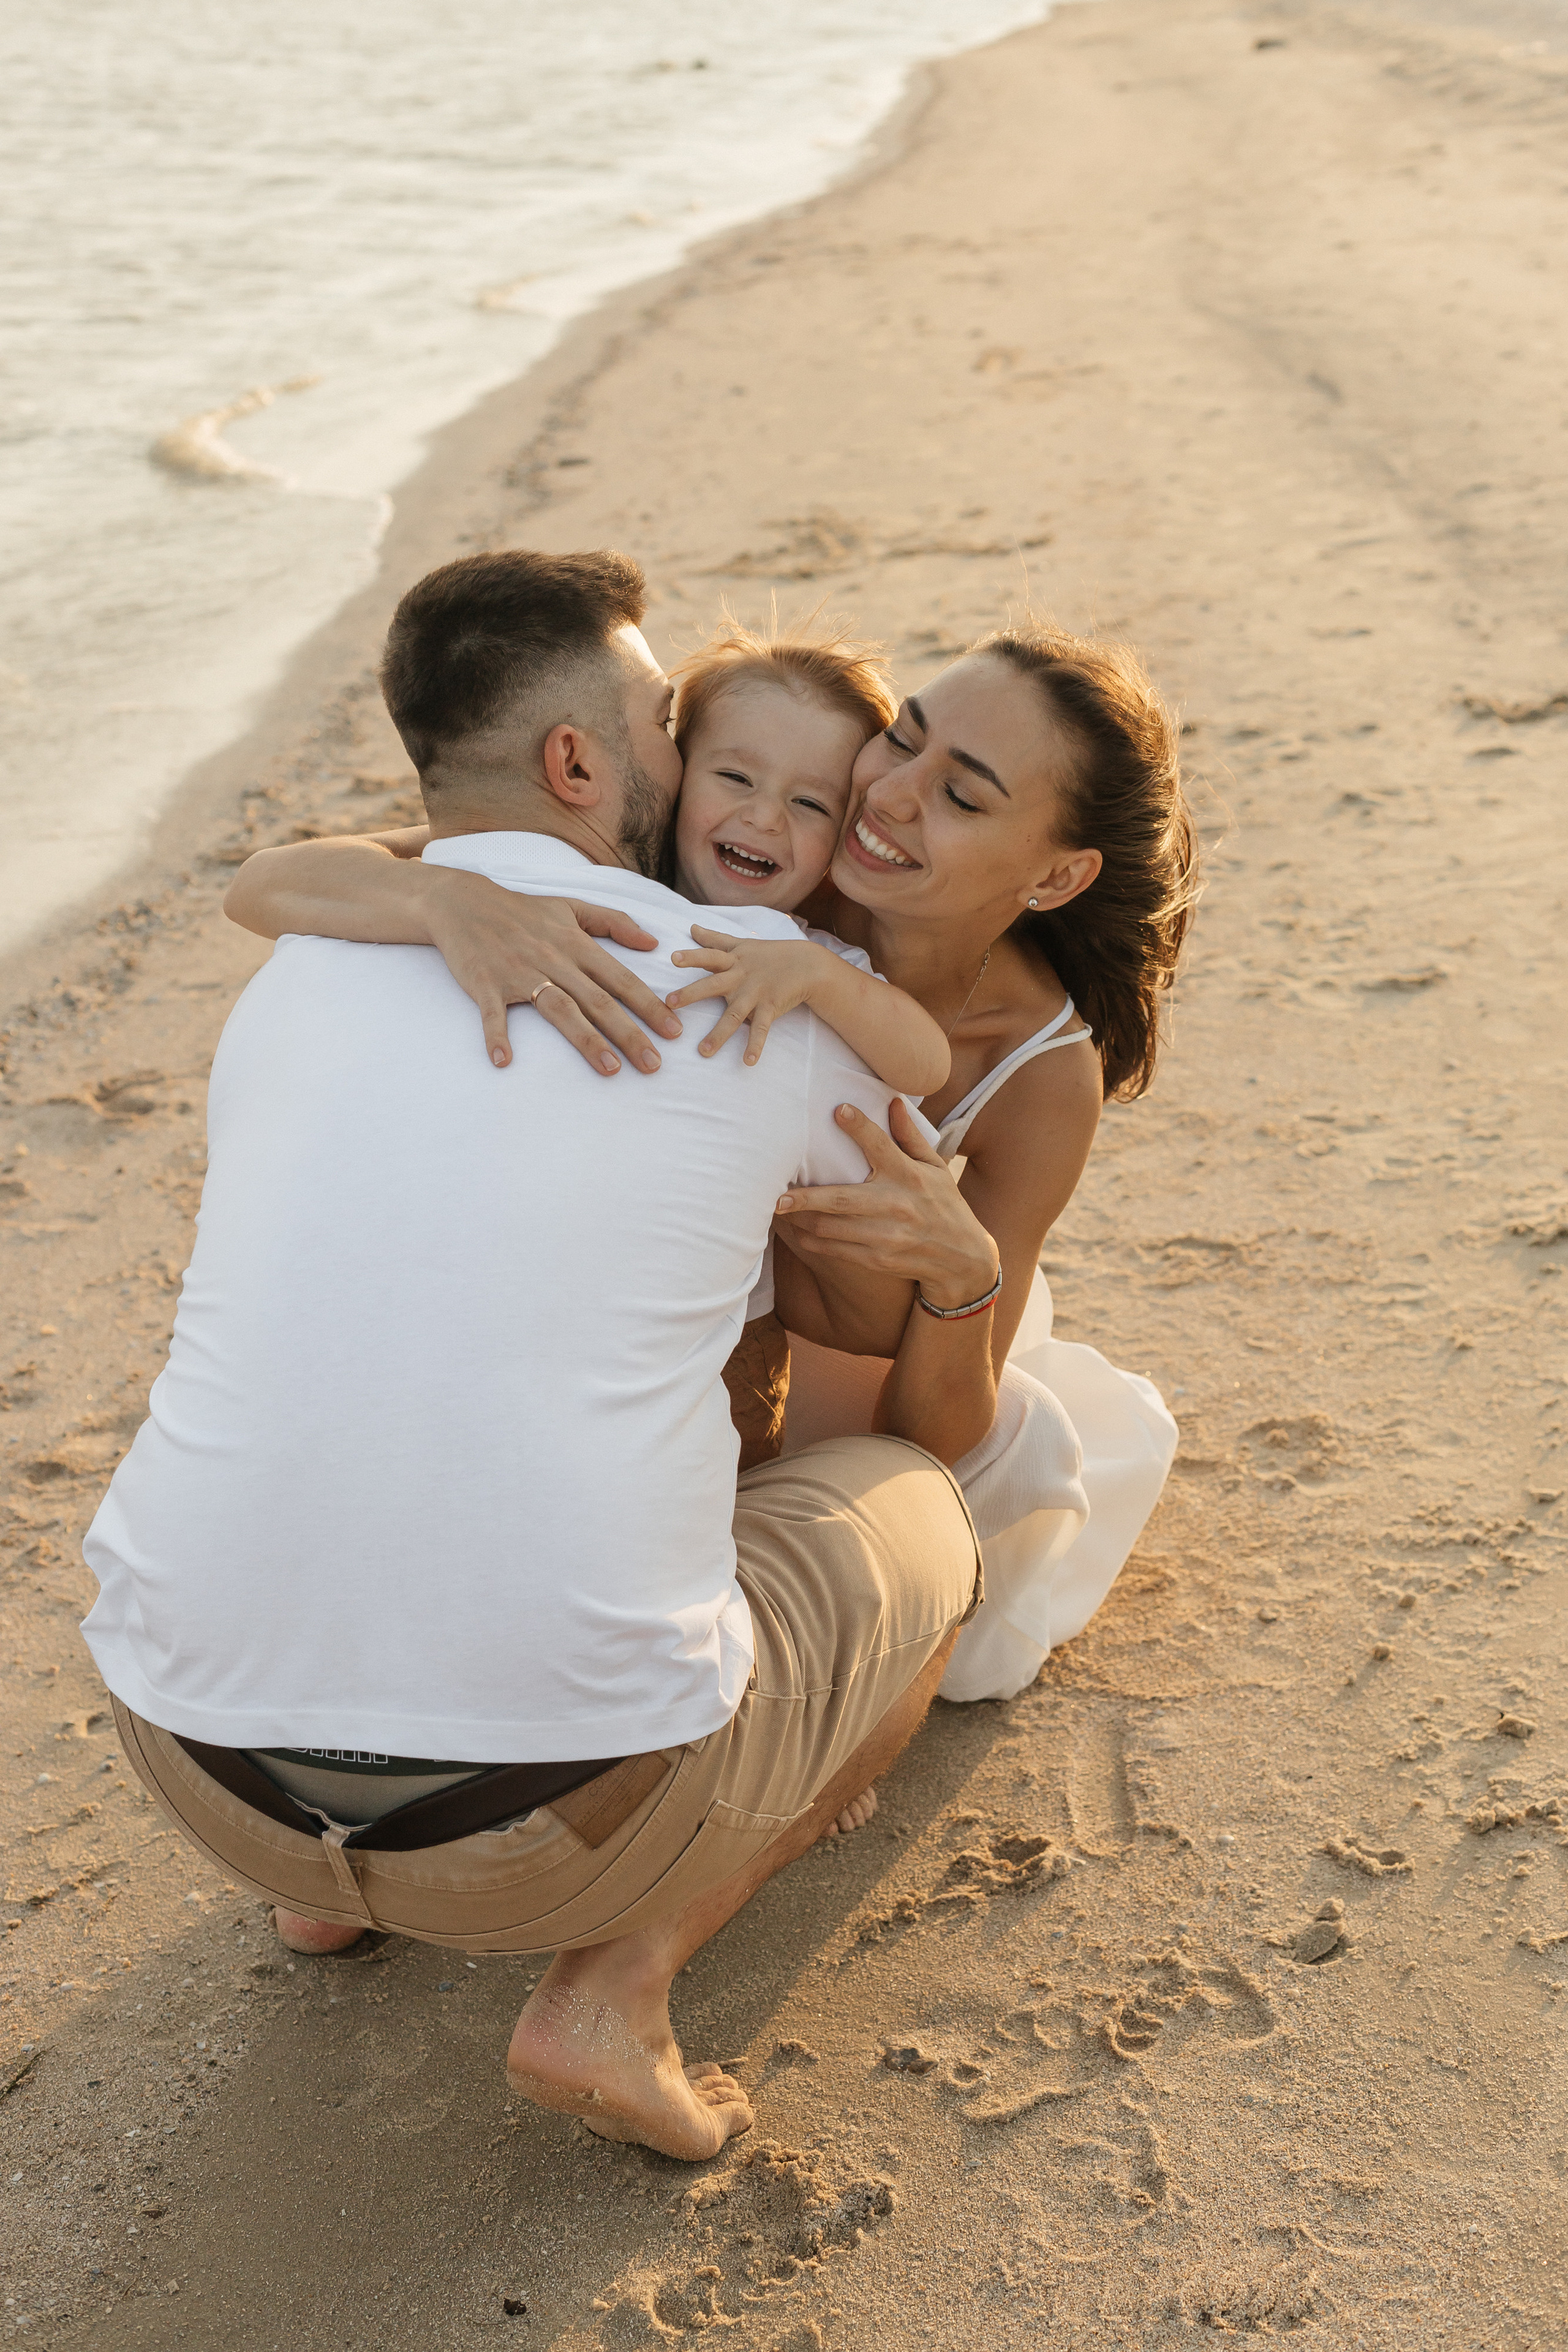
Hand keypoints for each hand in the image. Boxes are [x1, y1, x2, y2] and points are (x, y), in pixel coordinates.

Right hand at [423, 869, 683, 1074]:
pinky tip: (503, 1061)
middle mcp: (553, 959)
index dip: (649, 1005)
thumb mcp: (571, 907)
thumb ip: (614, 922)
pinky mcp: (486, 983)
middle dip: (629, 1033)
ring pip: (560, 1009)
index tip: (674, 1031)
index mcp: (575, 944)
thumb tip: (653, 941)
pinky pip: (493, 1013)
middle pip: (598, 1001)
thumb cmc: (522, 910)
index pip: (620, 978)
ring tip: (610, 1069)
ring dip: (585, 1040)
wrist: (464, 902)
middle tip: (654, 1065)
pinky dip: (496, 1035)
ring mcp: (519, 973)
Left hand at [667, 927, 823, 1064]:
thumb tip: (691, 927)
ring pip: (733, 1015)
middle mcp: (740, 977)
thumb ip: (714, 939)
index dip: (692, 956)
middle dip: (691, 993)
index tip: (672, 958)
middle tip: (670, 1002)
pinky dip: (756, 1045)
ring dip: (718, 1034)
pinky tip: (748, 1061)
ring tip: (703, 1052)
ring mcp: (755, 994)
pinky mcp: (769, 1008)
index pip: (709, 956)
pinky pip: (761, 1029)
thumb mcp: (741, 944)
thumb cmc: (769, 954)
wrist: (807, 965)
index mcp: (732, 961)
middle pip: (713, 984)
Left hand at [775, 1098, 1000, 1307]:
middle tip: (778, 1193)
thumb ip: (910, 1137)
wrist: (961, 1258)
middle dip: (807, 1198)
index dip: (859, 1127)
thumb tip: (893, 1101)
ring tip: (777, 1209)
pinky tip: (796, 1231)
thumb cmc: (944, 1204)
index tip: (838, 1110)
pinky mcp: (877, 1259)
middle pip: (843, 1199)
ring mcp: (886, 1236)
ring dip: (800, 1220)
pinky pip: (835, 1250)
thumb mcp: (935, 1167)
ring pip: (831, 1229)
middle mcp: (897, 1205)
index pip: (882, 1146)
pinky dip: (812, 1240)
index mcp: (910, 1176)